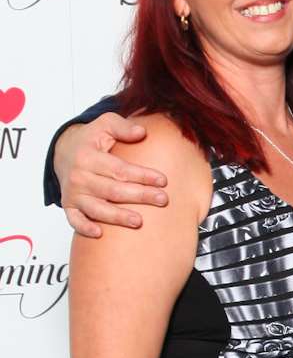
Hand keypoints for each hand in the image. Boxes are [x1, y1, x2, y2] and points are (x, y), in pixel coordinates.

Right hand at [57, 112, 167, 236]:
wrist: (64, 151)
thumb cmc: (90, 139)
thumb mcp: (105, 124)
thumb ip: (123, 127)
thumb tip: (141, 132)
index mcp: (88, 157)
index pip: (120, 169)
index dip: (142, 175)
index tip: (163, 180)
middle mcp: (79, 177)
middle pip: (113, 191)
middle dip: (139, 196)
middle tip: (162, 200)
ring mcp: (74, 193)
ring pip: (97, 209)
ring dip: (118, 217)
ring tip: (139, 222)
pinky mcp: (70, 205)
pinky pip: (74, 220)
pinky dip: (85, 227)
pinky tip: (100, 233)